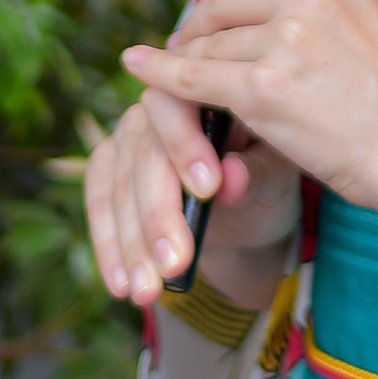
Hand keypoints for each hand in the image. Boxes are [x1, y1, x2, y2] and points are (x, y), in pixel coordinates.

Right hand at [85, 44, 302, 312]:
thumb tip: (230, 179)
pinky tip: (120, 283)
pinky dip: (109, 245)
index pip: (181, 103)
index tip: (208, 189)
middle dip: (159, 214)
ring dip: (131, 243)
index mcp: (204, 88)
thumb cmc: (269, 176)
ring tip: (147, 290)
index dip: (187, 145)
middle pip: (146, 154)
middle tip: (175, 263)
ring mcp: (129, 134)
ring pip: (119, 186)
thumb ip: (257, 173)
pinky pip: (99, 202)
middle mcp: (157, 105)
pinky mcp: (109, 165)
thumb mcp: (278, 175)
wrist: (250, 206)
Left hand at [117, 0, 377, 241]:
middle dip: (198, 21)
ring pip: (209, 42)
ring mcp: (284, 40)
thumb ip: (323, 3)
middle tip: (186, 40)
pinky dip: (161, 73)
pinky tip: (139, 66)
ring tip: (184, 74)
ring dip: (189, 57)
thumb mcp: (373, 22)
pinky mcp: (262, 89)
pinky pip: (192, 76)